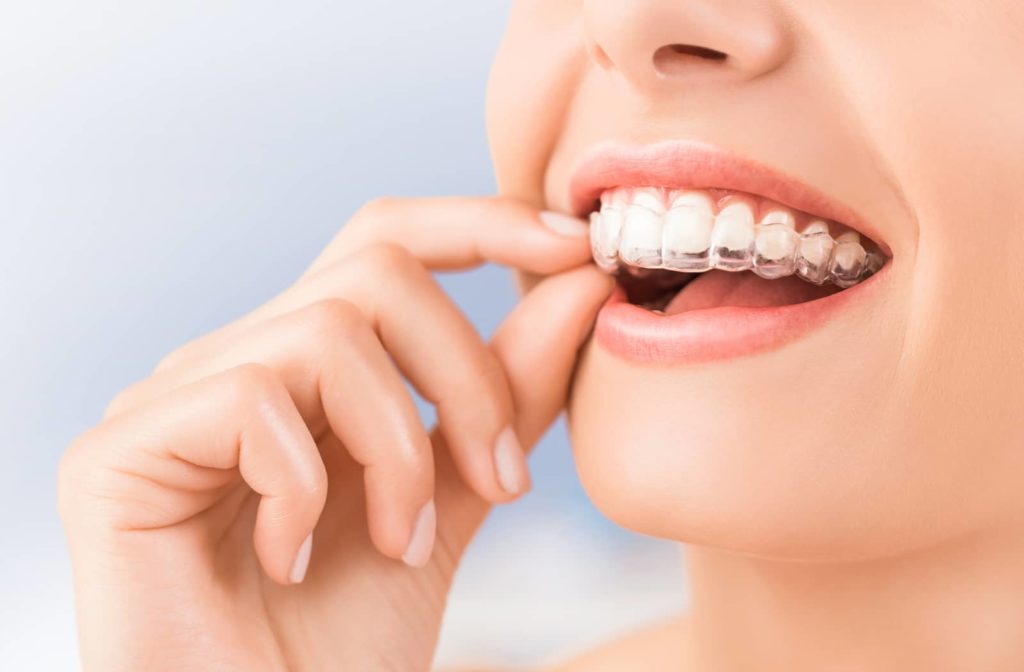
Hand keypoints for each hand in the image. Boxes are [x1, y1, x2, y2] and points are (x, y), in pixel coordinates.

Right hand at [58, 196, 613, 670]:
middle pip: (376, 270)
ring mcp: (170, 399)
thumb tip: (577, 285)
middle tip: (504, 480)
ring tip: (401, 544)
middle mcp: (234, 361)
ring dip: (399, 450)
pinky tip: (292, 563)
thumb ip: (505, 396)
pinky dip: (307, 489)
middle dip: (468, 374)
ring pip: (328, 330)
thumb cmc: (348, 638)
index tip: (574, 250)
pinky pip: (250, 401)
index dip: (479, 224)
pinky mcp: (116, 452)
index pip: (386, 244)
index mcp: (305, 368)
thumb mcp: (454, 499)